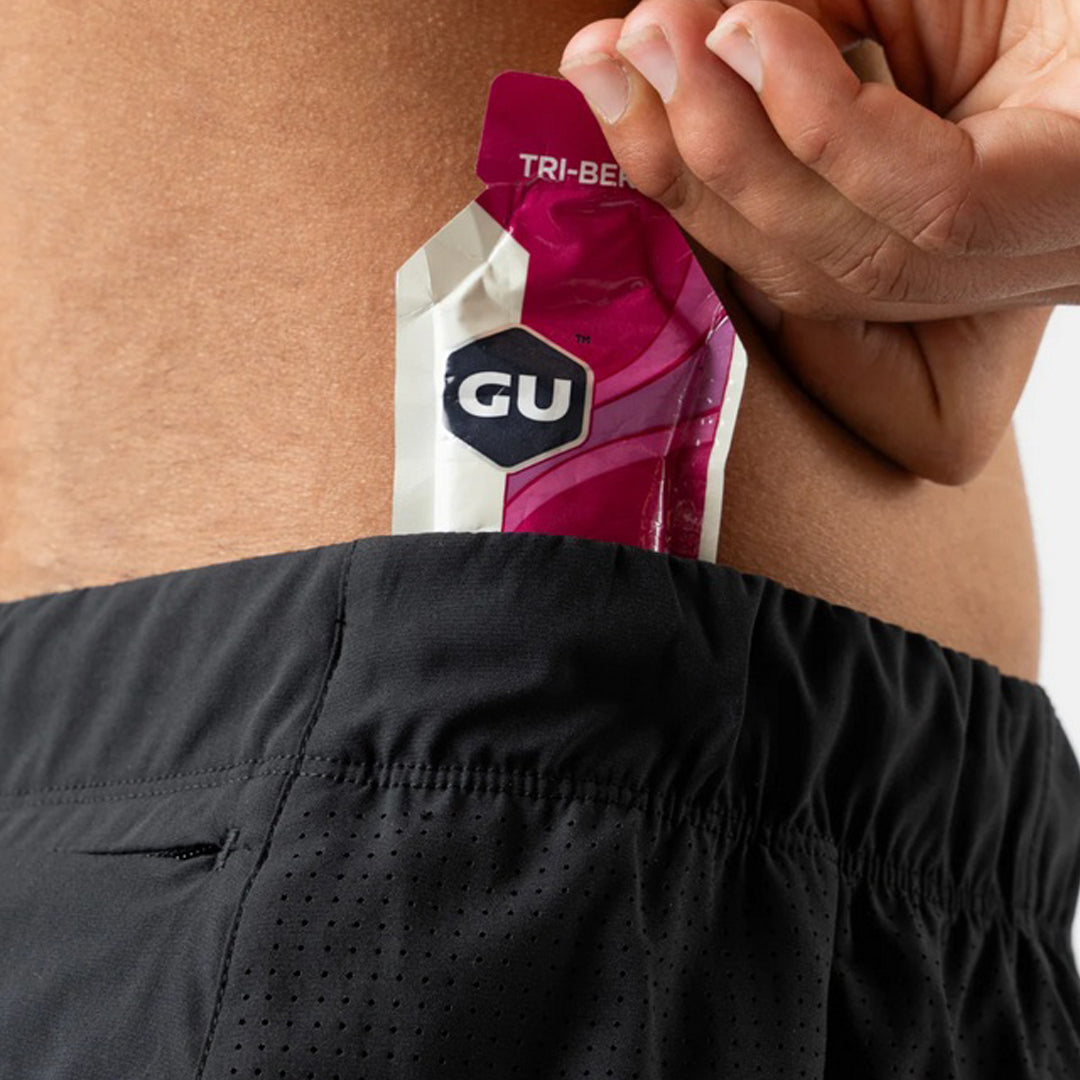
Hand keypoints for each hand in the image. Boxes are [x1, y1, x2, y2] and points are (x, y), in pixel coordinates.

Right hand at [558, 0, 1079, 483]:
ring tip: (668, 36)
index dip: (667, 167)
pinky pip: (913, 205)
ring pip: (830, 256)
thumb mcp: (908, 6)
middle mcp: (954, 264)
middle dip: (678, 161)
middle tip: (610, 54)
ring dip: (727, 145)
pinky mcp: (1051, 214)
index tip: (597, 76)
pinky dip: (820, 126)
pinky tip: (761, 35)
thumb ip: (799, 37)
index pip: (768, 238)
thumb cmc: (1047, 14)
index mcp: (917, 223)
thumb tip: (671, 42)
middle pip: (784, 263)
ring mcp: (1007, 251)